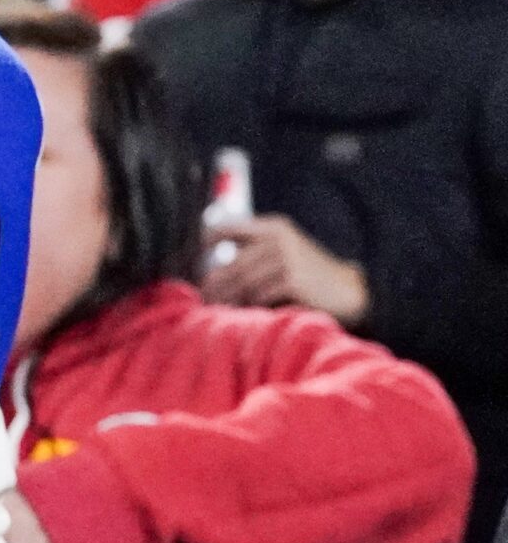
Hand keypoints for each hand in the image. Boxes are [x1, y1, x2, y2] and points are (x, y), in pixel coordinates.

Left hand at [202, 214, 368, 324]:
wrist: (350, 290)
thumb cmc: (309, 275)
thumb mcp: (283, 253)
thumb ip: (253, 254)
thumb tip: (211, 273)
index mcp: (273, 228)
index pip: (226, 228)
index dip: (205, 244)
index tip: (192, 263)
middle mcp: (278, 239)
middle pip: (233, 264)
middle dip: (214, 285)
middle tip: (202, 299)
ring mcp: (286, 258)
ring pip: (243, 282)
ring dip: (228, 299)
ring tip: (217, 310)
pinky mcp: (292, 279)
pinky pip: (260, 295)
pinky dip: (250, 307)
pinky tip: (244, 315)